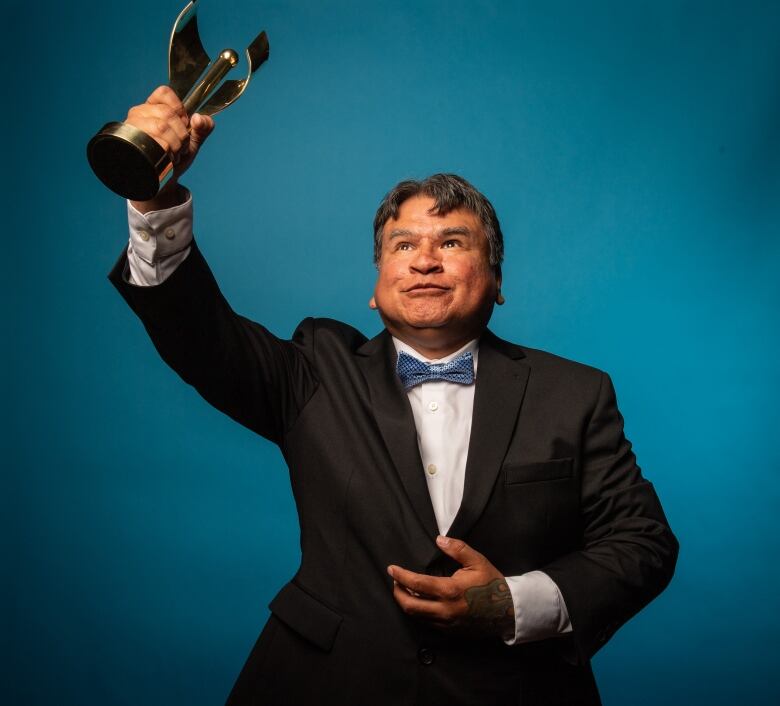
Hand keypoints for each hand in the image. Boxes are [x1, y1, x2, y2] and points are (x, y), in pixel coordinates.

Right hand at [125, 85, 214, 210]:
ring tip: (174, 154)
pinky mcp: (131, 146)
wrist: (163, 183)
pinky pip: (158, 144)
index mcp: (153, 107)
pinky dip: (169, 154)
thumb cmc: (176, 158)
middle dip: (182, 134)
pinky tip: (167, 160)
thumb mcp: (193, 142)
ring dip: (176, 145)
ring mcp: (133, 129)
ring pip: (161, 127)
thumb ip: (203, 128)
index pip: (164, 93)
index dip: (179, 109)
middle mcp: (139, 114)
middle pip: (167, 113)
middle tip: (180, 146)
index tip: (184, 124)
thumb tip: (199, 118)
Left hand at [388, 535, 514, 640]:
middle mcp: (445, 610)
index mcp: (449, 591)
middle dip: (397, 592)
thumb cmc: (492, 583)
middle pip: (409, 606)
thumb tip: (439, 540)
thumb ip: (457, 548)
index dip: (400, 575)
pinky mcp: (450, 631)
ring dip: (407, 602)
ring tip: (406, 589)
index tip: (391, 569)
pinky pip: (428, 622)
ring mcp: (447, 623)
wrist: (508, 610)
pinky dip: (419, 611)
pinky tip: (421, 600)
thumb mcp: (477, 561)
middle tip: (395, 581)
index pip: (416, 584)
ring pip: (417, 616)